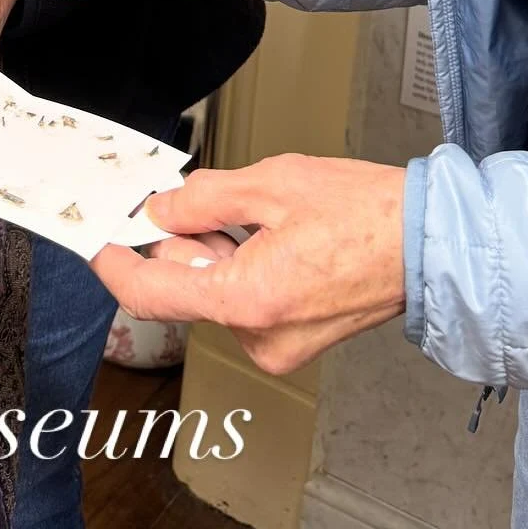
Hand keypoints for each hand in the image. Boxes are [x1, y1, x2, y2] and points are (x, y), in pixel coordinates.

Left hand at [91, 155, 407, 375]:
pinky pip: (245, 302)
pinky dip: (243, 267)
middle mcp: (259, 336)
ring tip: (260, 212)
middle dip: (182, 240)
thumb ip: (205, 199)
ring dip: (217, 251)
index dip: (116, 263)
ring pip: (216, 292)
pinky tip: (273, 235)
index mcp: (248, 300)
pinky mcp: (293, 341)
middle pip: (186, 287)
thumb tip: (161, 209)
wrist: (429, 245)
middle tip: (192, 195)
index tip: (99, 240)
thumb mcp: (273, 183)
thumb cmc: (367, 215)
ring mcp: (278, 345)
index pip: (152, 293)